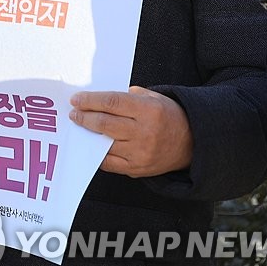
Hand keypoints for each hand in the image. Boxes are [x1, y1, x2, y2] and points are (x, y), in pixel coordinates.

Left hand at [69, 86, 192, 176]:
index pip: (112, 103)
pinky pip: (109, 163)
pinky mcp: (137, 169)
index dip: (90, 101)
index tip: (76, 99)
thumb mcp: (153, 97)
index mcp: (149, 111)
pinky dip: (97, 154)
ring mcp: (140, 153)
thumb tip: (97, 98)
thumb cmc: (168, 116)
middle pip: (105, 124)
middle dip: (85, 117)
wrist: (192, 143)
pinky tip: (92, 145)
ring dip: (88, 135)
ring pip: (105, 144)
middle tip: (74, 113)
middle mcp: (145, 133)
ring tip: (81, 127)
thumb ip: (127, 96)